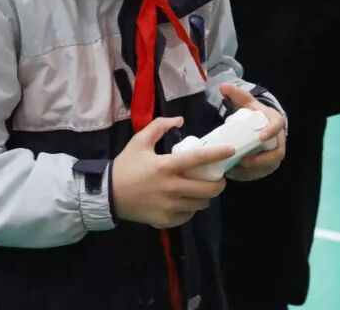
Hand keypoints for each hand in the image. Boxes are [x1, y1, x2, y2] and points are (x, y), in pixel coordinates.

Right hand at [112, 116, 232, 228]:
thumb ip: (159, 126)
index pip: (198, 159)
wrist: (108, 194)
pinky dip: (191, 208)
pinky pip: (188, 215)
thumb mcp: (139, 141)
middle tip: (218, 178)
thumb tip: (179, 120)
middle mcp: (171, 187)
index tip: (231, 150)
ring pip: (201, 204)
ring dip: (206, 196)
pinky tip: (187, 201)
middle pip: (208, 189)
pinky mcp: (165, 220)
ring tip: (203, 190)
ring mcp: (169, 206)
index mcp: (166, 166)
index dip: (217, 154)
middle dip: (219, 184)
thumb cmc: (125, 166)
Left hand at [218, 84, 286, 181]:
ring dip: (253, 170)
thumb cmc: (253, 113)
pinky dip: (248, 174)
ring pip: (269, 166)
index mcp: (275, 121)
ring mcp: (274, 154)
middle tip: (243, 160)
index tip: (260, 137)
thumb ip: (236, 94)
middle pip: (276, 153)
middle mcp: (279, 140)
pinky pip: (261, 173)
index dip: (272, 132)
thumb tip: (223, 86)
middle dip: (261, 159)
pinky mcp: (268, 165)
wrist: (258, 126)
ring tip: (236, 169)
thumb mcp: (245, 102)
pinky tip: (234, 173)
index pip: (278, 125)